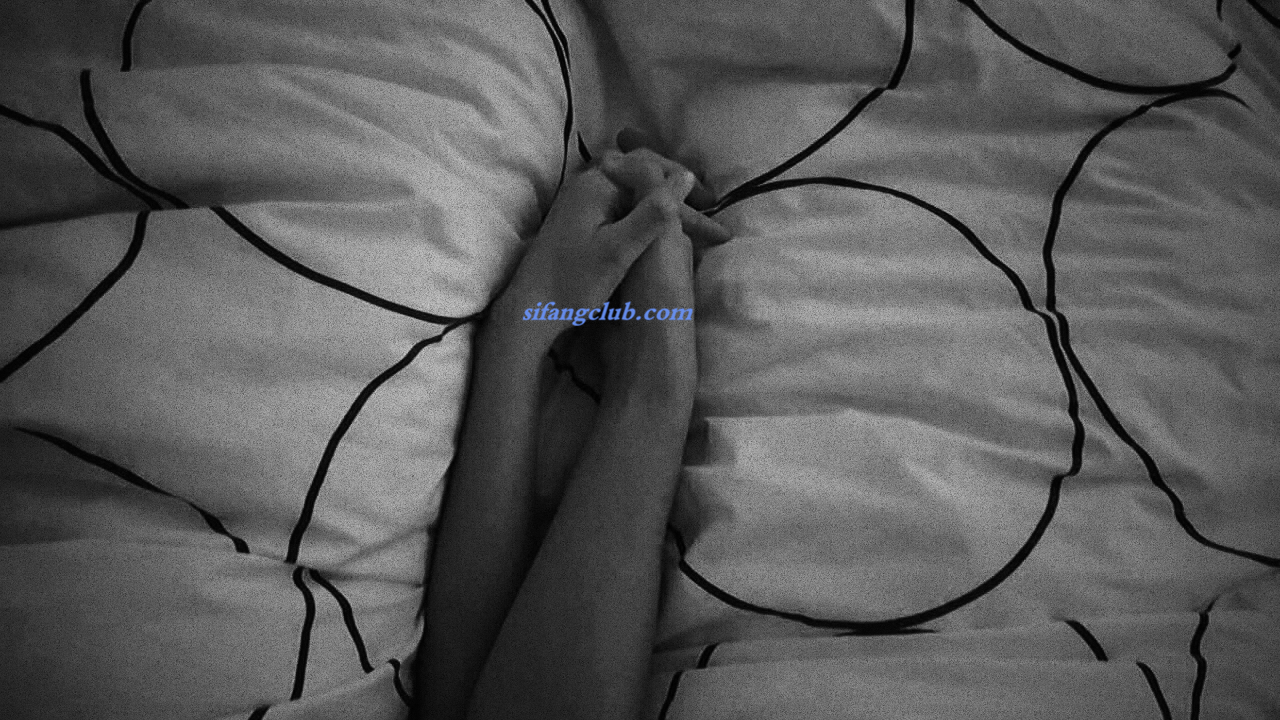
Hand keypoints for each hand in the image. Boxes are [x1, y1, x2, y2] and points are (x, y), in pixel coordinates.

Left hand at [494, 131, 728, 353]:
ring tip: (694, 225)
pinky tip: (662, 233)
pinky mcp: (581, 219)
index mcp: (596, 185)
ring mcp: (582, 201)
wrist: (530, 310)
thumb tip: (686, 177)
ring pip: (635, 193)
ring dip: (665, 206)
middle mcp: (588, 184)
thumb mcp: (620, 250)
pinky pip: (623, 206)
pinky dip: (647, 216)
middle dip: (678, 195)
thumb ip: (653, 213)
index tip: (713, 208)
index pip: (652, 169)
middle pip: (643, 177)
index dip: (685, 187)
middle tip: (711, 214)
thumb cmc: (574, 283)